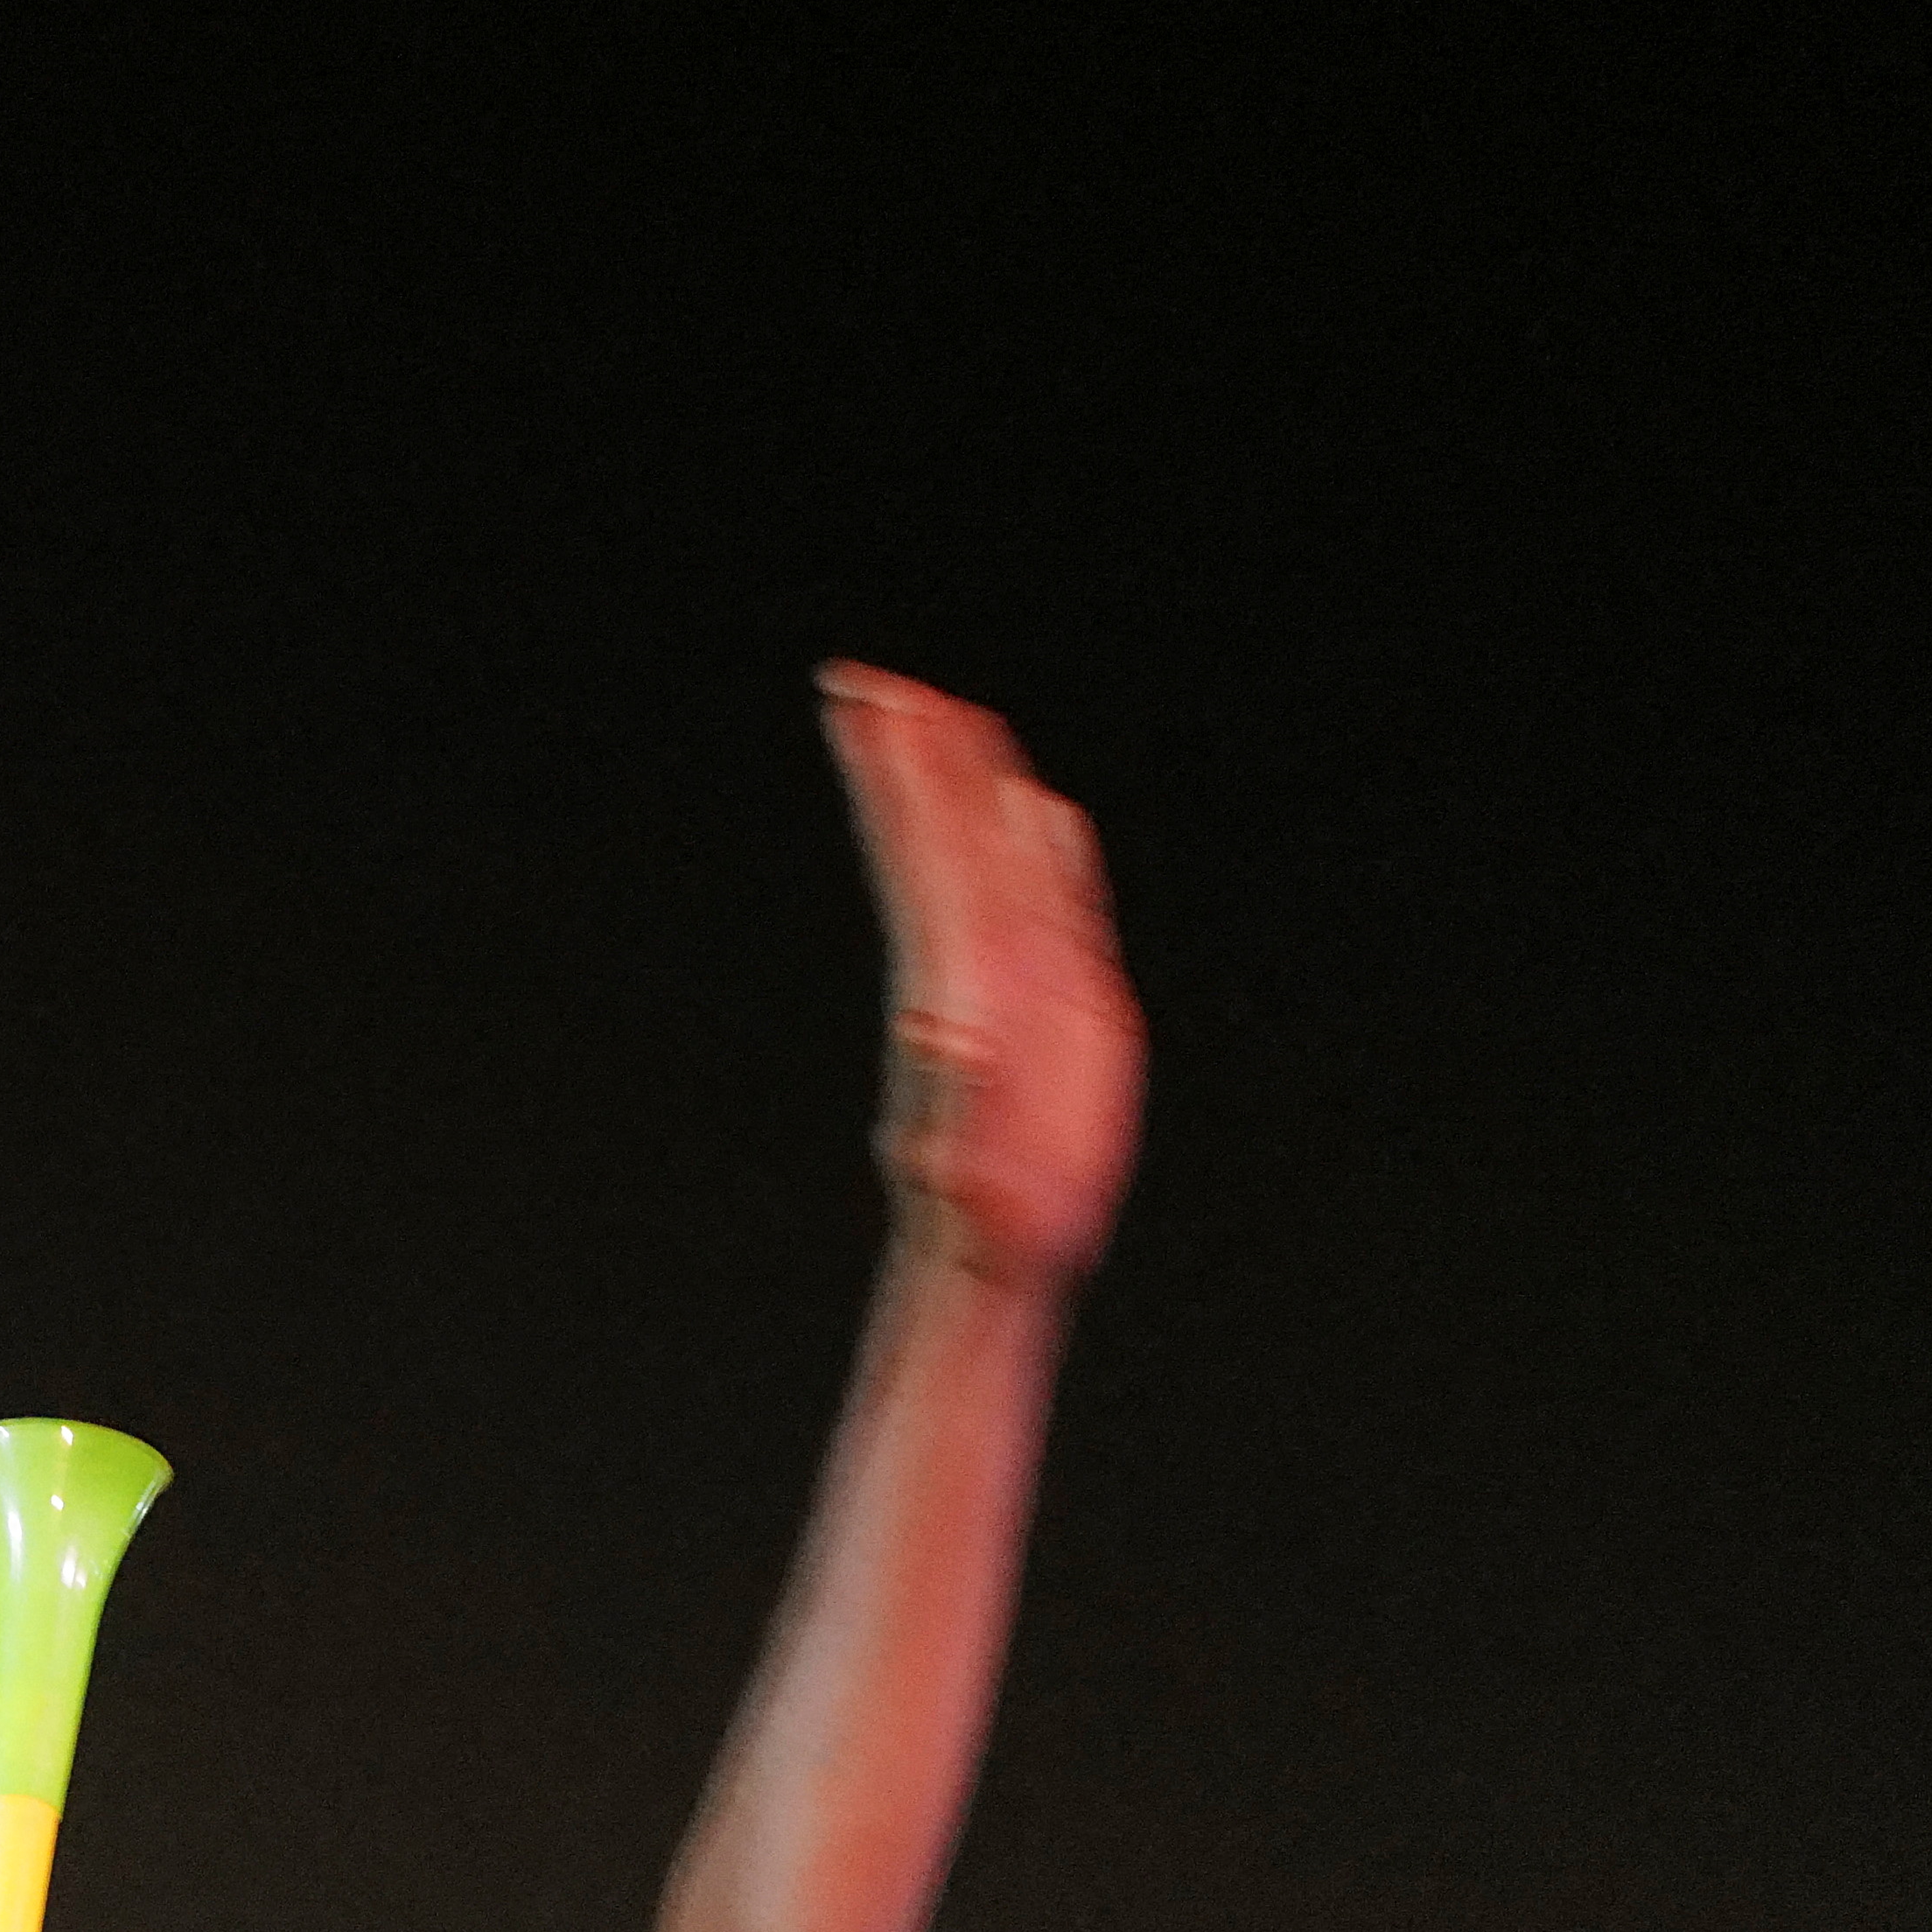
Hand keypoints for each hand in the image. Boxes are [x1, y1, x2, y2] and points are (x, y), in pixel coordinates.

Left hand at [821, 671, 1141, 1287]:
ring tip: (954, 719)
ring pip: (996, 860)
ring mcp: (1021, 979)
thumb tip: (942, 1027)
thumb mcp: (964, 1164)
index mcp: (955, 986)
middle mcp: (979, 967)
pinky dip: (1052, 850)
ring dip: (973, 789)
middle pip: (943, 841)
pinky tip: (1041, 810)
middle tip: (870, 682)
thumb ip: (959, 1092)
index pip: (919, 856)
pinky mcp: (1067, 1005)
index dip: (895, 780)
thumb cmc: (979, 1221)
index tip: (864, 708)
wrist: (1006, 1250)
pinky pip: (1060, 905)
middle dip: (915, 761)